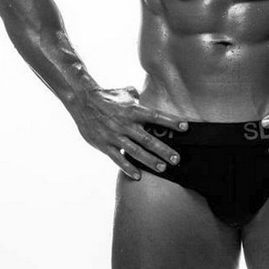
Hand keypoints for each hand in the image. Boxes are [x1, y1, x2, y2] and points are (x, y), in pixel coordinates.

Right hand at [70, 85, 189, 179]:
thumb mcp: (125, 93)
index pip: (156, 116)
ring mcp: (115, 135)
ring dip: (150, 161)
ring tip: (163, 168)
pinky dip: (127, 168)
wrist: (82, 101)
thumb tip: (148, 96)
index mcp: (133, 110)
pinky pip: (117, 159)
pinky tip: (138, 176)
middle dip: (164, 150)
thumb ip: (139, 96)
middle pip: (149, 139)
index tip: (186, 127)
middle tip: (177, 159)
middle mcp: (126, 124)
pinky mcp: (104, 144)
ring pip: (135, 151)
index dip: (171, 122)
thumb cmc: (107, 97)